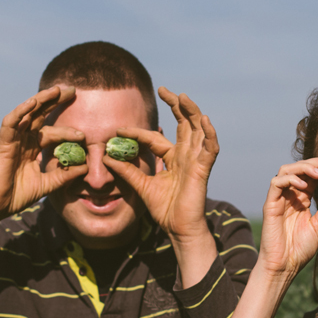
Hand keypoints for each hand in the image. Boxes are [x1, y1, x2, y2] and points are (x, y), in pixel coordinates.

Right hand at [0, 86, 88, 219]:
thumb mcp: (47, 184)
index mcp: (32, 148)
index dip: (67, 130)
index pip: (52, 132)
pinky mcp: (3, 144)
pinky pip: (10, 123)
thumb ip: (64, 175)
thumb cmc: (16, 196)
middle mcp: (23, 141)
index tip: (84, 135)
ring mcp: (13, 141)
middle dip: (55, 102)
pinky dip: (20, 111)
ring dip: (41, 100)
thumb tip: (85, 167)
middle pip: (40, 115)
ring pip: (27, 114)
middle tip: (72, 91)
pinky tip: (32, 102)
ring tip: (57, 90)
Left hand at [104, 86, 218, 241]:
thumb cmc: (164, 209)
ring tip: (183, 97)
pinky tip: (205, 121)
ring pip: (198, 130)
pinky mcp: (203, 169)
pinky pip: (210, 148)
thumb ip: (126, 170)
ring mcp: (196, 160)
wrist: (178, 228)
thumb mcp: (141, 185)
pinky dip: (209, 134)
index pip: (154, 138)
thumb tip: (107, 156)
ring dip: (192, 112)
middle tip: (163, 89)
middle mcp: (185, 155)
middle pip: (183, 124)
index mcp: (172, 158)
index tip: (118, 130)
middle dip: (175, 105)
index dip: (137, 132)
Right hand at [257, 158, 317, 277]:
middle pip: (299, 168)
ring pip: (286, 170)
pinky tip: (303, 185)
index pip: (312, 175)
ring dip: (303, 167)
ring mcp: (279, 199)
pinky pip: (276, 183)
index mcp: (302, 199)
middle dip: (317, 163)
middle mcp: (290, 195)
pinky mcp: (270, 205)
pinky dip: (290, 179)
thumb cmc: (299, 249)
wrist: (284, 266)